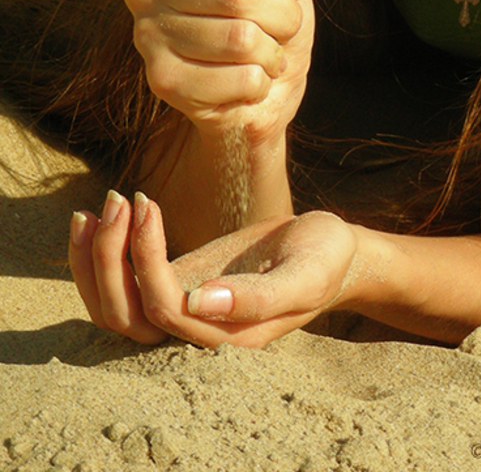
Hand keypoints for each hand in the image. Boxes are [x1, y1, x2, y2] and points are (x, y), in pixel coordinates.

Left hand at [69, 191, 358, 347]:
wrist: (329, 252)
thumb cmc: (325, 260)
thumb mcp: (306, 274)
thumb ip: (259, 296)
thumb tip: (199, 302)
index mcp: (228, 336)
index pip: (164, 308)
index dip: (145, 260)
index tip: (147, 205)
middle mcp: (197, 331)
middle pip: (126, 316)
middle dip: (109, 259)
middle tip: (118, 199)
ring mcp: (184, 309)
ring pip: (116, 307)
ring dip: (96, 260)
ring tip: (95, 207)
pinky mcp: (179, 283)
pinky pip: (127, 284)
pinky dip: (105, 254)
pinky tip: (104, 213)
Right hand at [122, 0, 313, 142]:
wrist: (263, 86)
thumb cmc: (266, 11)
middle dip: (282, 13)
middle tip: (281, 25)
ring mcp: (145, 34)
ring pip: (241, 39)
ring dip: (273, 51)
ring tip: (264, 53)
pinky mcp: (162, 83)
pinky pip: (241, 78)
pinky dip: (261, 82)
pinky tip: (248, 80)